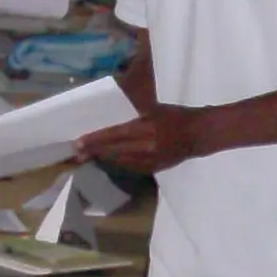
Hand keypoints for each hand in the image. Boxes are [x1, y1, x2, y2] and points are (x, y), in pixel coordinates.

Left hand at [79, 104, 204, 173]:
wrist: (199, 134)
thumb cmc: (176, 116)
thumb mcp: (154, 109)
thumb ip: (133, 116)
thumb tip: (111, 121)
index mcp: (146, 129)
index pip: (114, 135)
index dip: (95, 140)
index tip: (79, 142)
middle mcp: (146, 147)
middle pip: (113, 151)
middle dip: (94, 152)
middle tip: (76, 153)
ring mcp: (150, 160)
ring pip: (120, 161)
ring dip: (103, 158)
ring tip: (88, 155)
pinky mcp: (154, 168)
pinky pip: (130, 166)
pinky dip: (117, 162)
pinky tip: (109, 159)